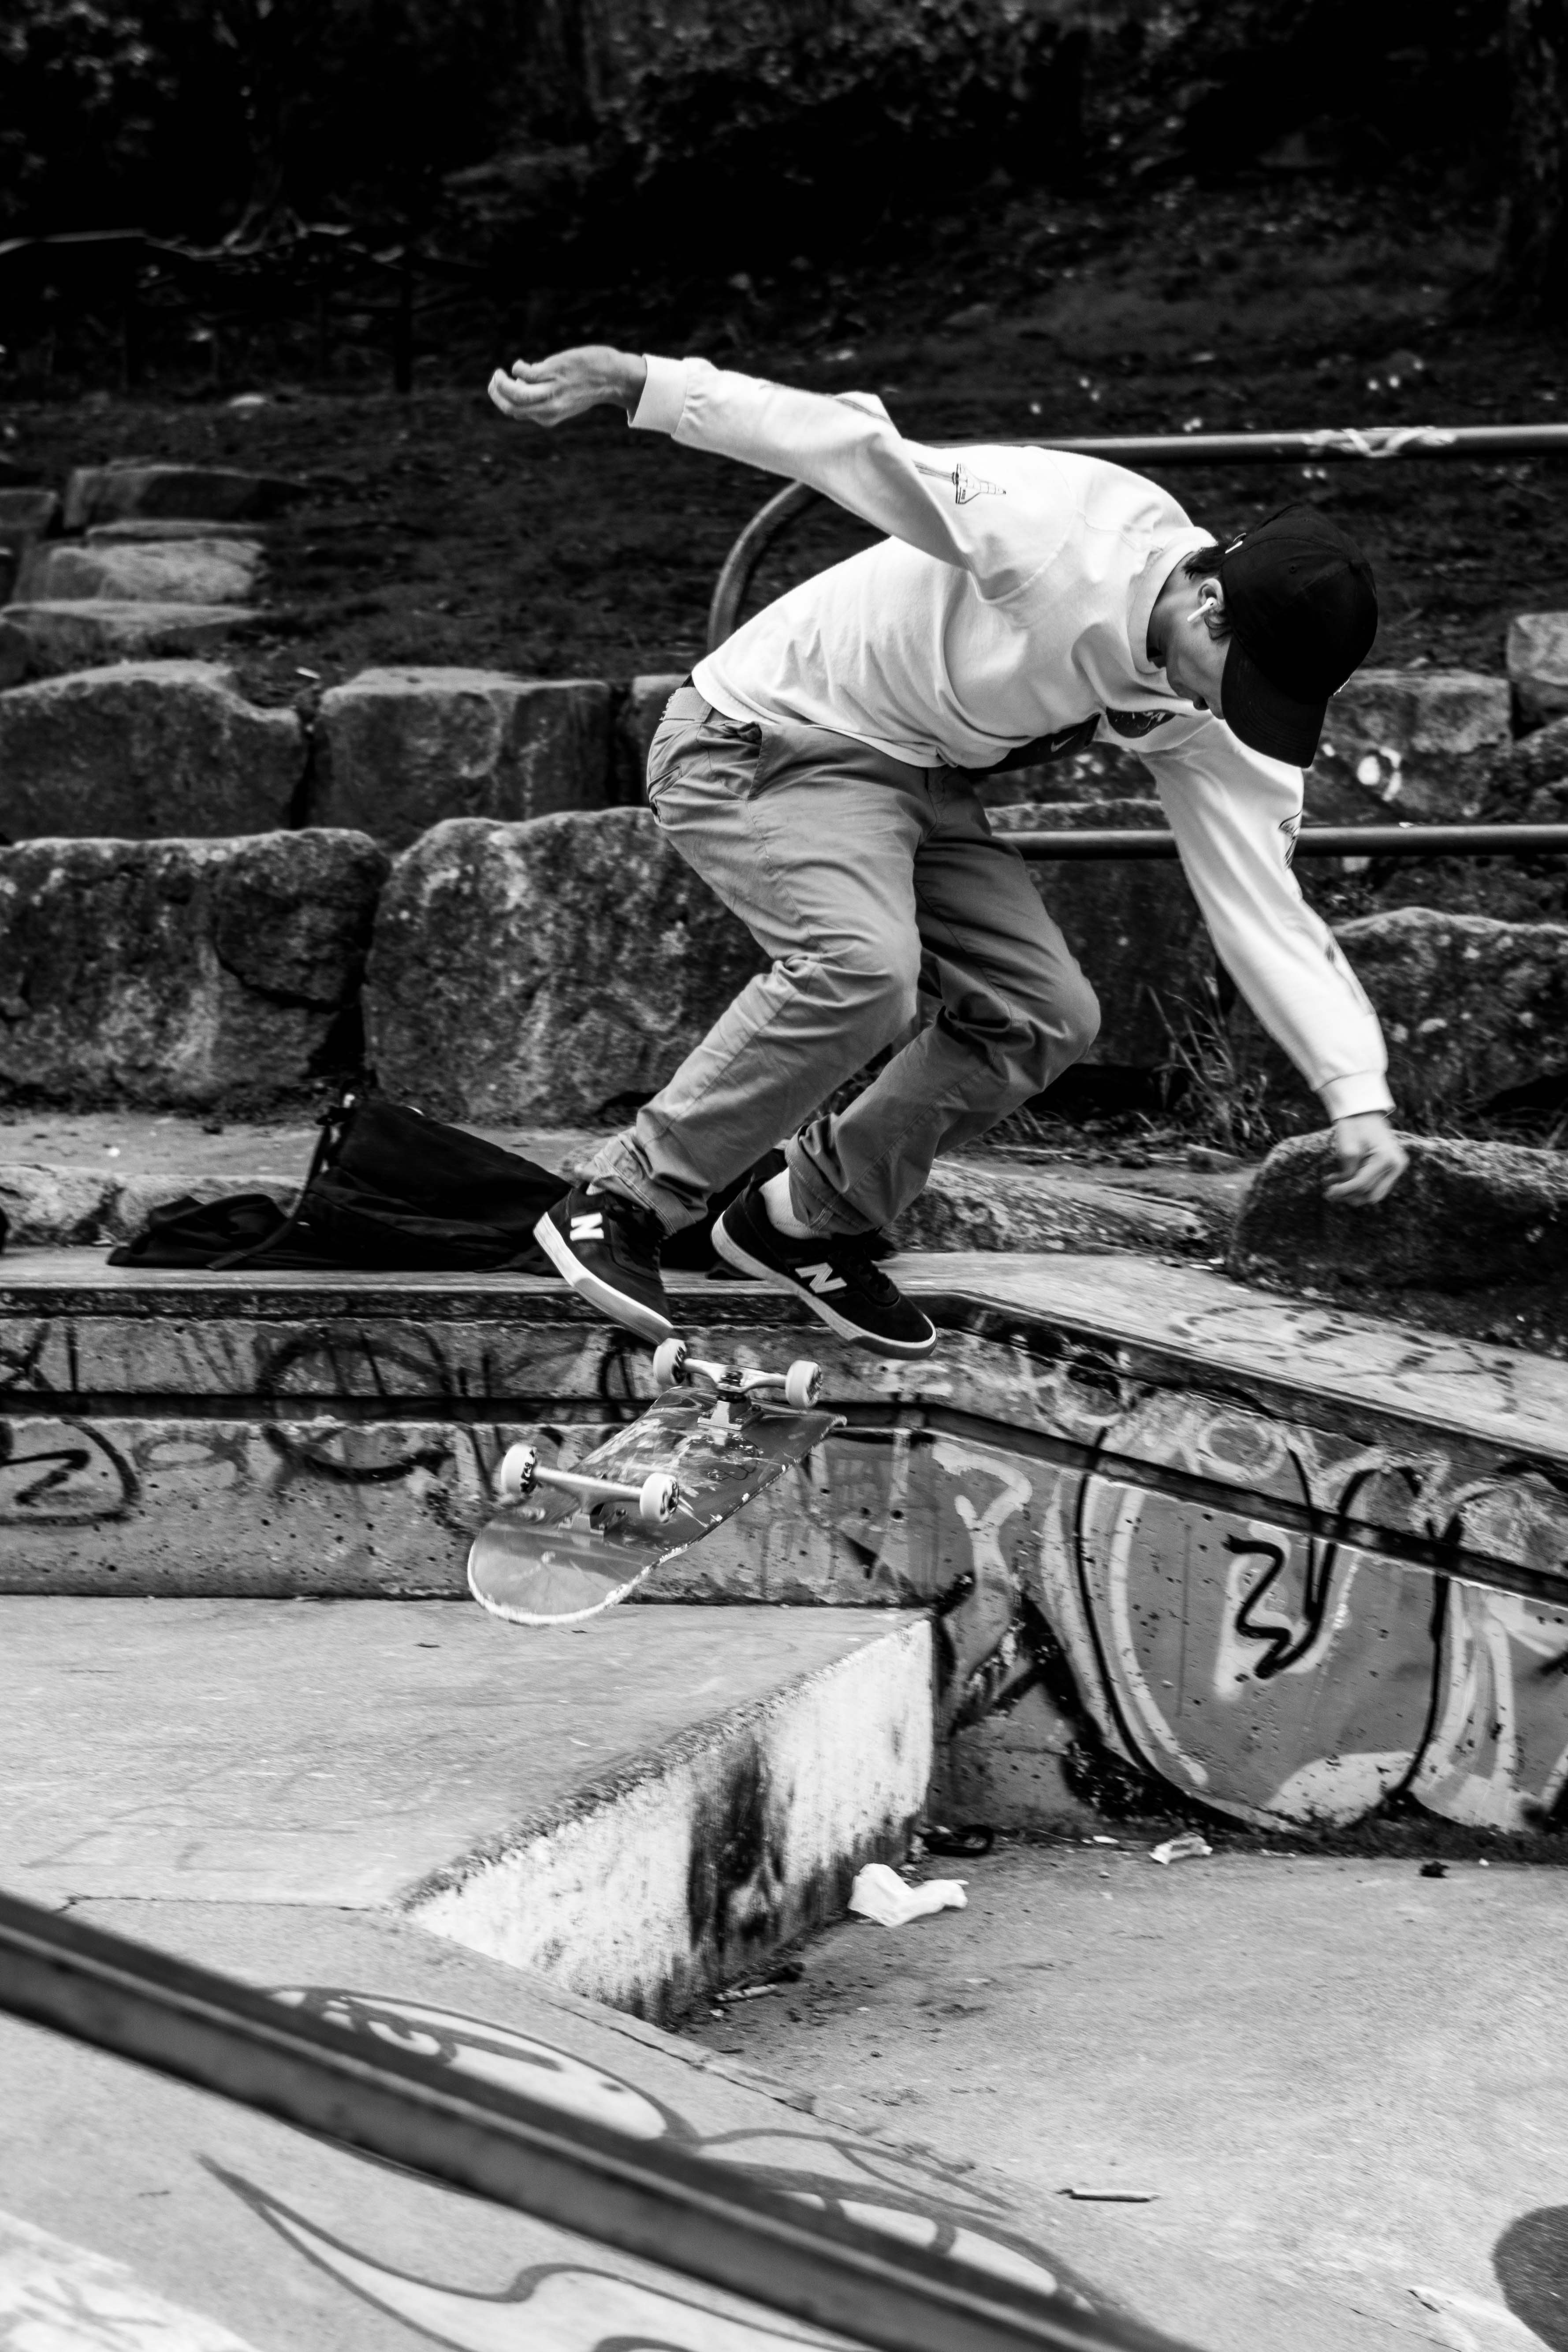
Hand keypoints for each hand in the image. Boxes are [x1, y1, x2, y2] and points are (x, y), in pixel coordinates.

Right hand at [486, 346, 646, 427]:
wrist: (613, 378)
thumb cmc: (589, 386)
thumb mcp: (565, 399)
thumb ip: (544, 395)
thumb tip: (521, 381)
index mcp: (549, 417)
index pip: (517, 413)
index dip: (504, 401)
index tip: (502, 389)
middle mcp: (549, 408)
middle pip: (510, 407)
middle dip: (496, 394)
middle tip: (495, 380)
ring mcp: (550, 391)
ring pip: (514, 393)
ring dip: (500, 383)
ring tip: (499, 373)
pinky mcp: (552, 372)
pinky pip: (523, 372)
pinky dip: (517, 368)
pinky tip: (522, 363)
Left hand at [1323, 1111, 1408, 1205]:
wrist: (1364, 1112)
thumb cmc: (1354, 1126)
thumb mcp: (1347, 1149)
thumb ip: (1347, 1172)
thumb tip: (1344, 1193)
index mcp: (1386, 1158)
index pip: (1363, 1184)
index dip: (1343, 1191)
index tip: (1326, 1193)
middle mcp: (1395, 1165)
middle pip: (1370, 1193)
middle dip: (1348, 1195)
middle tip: (1328, 1194)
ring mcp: (1395, 1167)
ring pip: (1373, 1193)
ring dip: (1352, 1193)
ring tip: (1332, 1186)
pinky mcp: (1391, 1168)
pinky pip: (1374, 1184)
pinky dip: (1357, 1185)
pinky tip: (1338, 1180)